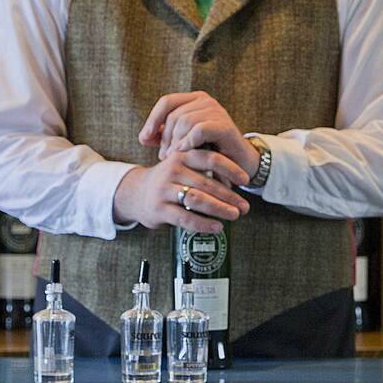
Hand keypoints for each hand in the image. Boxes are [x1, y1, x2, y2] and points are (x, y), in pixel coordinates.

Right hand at [112, 149, 251, 233]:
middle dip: (229, 196)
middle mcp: (172, 170)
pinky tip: (216, 227)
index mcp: (182, 155)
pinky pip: (185, 217)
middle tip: (244, 206)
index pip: (210, 158)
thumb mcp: (182, 166)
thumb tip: (236, 182)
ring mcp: (164, 189)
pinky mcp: (159, 209)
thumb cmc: (169, 181)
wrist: (137, 193)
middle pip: (206, 182)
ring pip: (197, 199)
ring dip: (219, 208)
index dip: (230, 169)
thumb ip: (204, 169)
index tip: (245, 180)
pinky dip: (203, 224)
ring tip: (234, 215)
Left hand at [139, 91, 259, 177]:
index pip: (166, 101)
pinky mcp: (225, 126)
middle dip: (165, 137)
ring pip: (184, 121)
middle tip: (163, 156)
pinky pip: (199, 130)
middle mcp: (206, 100)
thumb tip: (143, 138)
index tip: (144, 140)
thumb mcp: (183, 142)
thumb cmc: (209, 152)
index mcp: (195, 99)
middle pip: (174, 113)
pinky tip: (184, 152)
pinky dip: (188, 142)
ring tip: (173, 157)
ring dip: (175, 142)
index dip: (152, 120)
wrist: (238, 165)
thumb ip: (165, 136)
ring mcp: (217, 111)